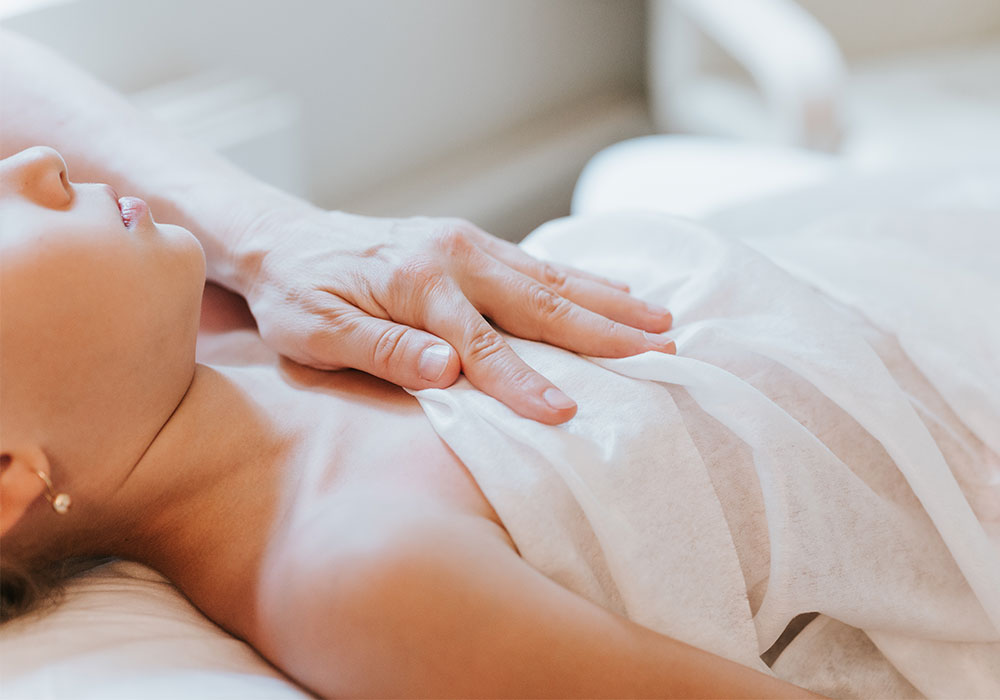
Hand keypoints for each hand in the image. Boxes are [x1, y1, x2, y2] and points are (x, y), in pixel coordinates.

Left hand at [239, 209, 673, 423]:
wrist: (283, 238)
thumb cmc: (297, 294)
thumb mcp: (317, 332)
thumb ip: (382, 350)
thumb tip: (446, 371)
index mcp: (417, 284)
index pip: (482, 347)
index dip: (526, 383)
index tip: (568, 414)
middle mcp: (452, 256)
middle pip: (540, 301)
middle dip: (604, 330)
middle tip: (663, 349)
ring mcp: (465, 243)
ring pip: (549, 277)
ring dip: (608, 300)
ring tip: (660, 319)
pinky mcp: (468, 242)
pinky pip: (536, 262)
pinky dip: (581, 279)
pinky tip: (614, 290)